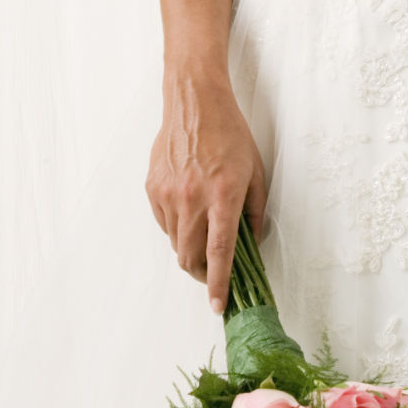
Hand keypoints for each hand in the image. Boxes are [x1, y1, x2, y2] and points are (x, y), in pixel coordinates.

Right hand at [147, 67, 265, 312]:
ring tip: (203, 235)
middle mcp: (192, 199)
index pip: (219, 253)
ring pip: (176, 244)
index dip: (219, 284)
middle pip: (191, 258)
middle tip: (214, 273)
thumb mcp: (255, 172)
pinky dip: (177, 229)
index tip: (218, 305)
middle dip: (203, 274)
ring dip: (190, 251)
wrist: (193, 103)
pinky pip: (165, 224)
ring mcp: (168, 195)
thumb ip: (254, 212)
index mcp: (223, 196)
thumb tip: (252, 243)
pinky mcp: (153, 189)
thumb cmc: (229, 134)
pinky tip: (189, 212)